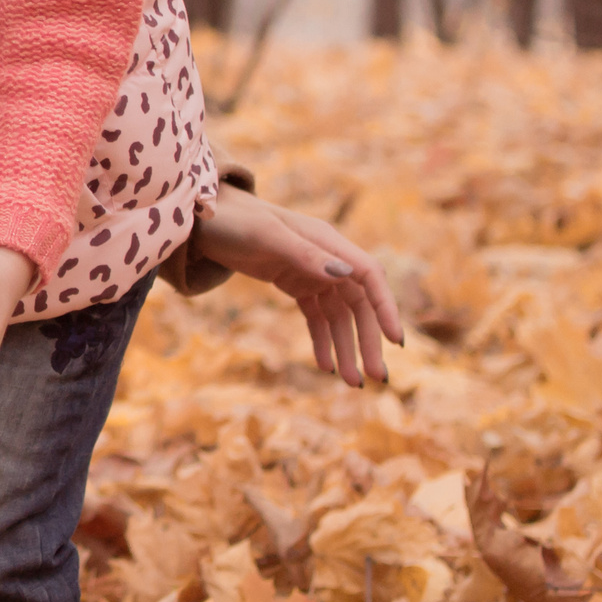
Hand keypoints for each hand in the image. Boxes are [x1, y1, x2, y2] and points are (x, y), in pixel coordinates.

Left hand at [195, 186, 403, 384]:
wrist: (204, 218)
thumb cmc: (236, 221)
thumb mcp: (268, 237)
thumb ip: (306, 256)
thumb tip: (347, 274)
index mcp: (328, 241)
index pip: (369, 276)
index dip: (385, 308)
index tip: (396, 342)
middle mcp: (326, 258)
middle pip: (358, 304)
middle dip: (368, 340)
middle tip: (376, 377)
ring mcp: (311, 272)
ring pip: (338, 316)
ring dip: (346, 348)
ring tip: (352, 383)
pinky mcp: (294, 284)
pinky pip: (316, 317)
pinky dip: (322, 341)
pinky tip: (325, 366)